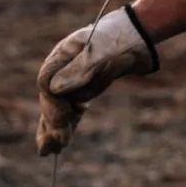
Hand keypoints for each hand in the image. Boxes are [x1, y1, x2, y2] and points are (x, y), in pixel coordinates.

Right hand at [35, 6, 158, 155]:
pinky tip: (60, 140)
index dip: (53, 103)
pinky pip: (73, 109)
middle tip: (58, 144)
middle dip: (54, 121)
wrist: (139, 35)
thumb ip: (78, 70)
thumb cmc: (119, 39)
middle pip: (52, 98)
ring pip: (61, 107)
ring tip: (48, 151)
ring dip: (55, 128)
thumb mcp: (99, 52)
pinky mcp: (86, 88)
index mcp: (62, 55)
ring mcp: (74, 79)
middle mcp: (64, 69)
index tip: (63, 120)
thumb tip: (53, 89)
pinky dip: (69, 123)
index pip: (47, 83)